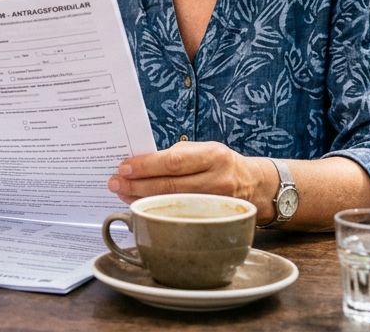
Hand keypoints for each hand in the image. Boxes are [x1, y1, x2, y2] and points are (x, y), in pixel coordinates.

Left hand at [108, 141, 266, 217]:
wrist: (255, 185)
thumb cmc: (222, 164)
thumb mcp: (205, 150)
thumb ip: (177, 156)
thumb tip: (140, 164)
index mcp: (214, 156)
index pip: (173, 161)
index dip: (146, 166)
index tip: (124, 167)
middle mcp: (217, 180)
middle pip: (170, 185)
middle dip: (137, 185)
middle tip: (115, 183)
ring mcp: (217, 203)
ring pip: (172, 203)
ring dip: (142, 198)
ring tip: (123, 194)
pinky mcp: (214, 220)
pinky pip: (180, 215)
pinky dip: (157, 209)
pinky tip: (142, 205)